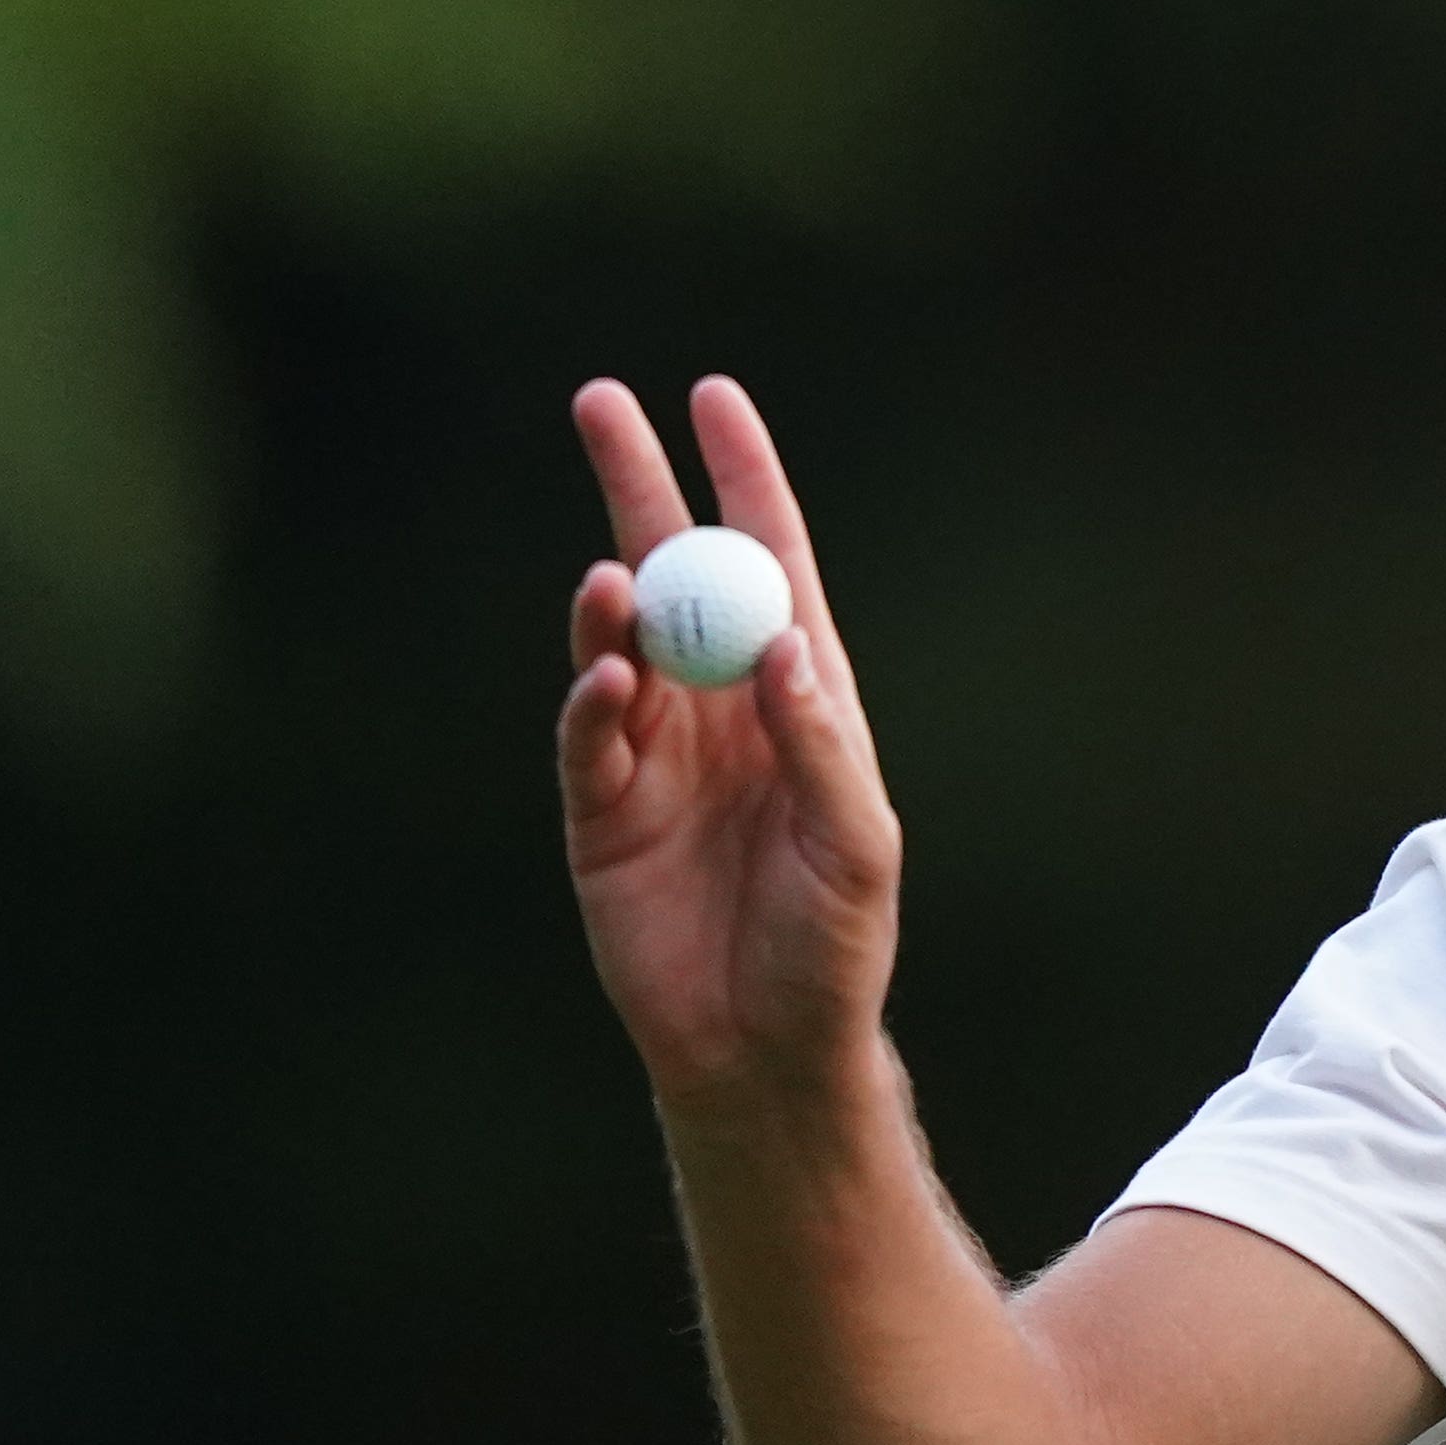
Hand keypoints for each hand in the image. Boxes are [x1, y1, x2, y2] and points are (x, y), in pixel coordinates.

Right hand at [558, 376, 900, 1103]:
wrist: (763, 1048)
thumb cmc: (834, 947)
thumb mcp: (856, 844)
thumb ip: (822, 744)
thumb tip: (785, 649)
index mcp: (798, 697)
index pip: (769, 563)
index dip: (741, 478)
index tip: (714, 396)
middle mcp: (721, 708)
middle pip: (674, 572)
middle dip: (638, 485)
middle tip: (601, 401)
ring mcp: (655, 755)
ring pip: (620, 644)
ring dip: (616, 605)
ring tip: (617, 588)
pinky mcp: (601, 812)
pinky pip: (588, 734)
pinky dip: (592, 699)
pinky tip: (607, 678)